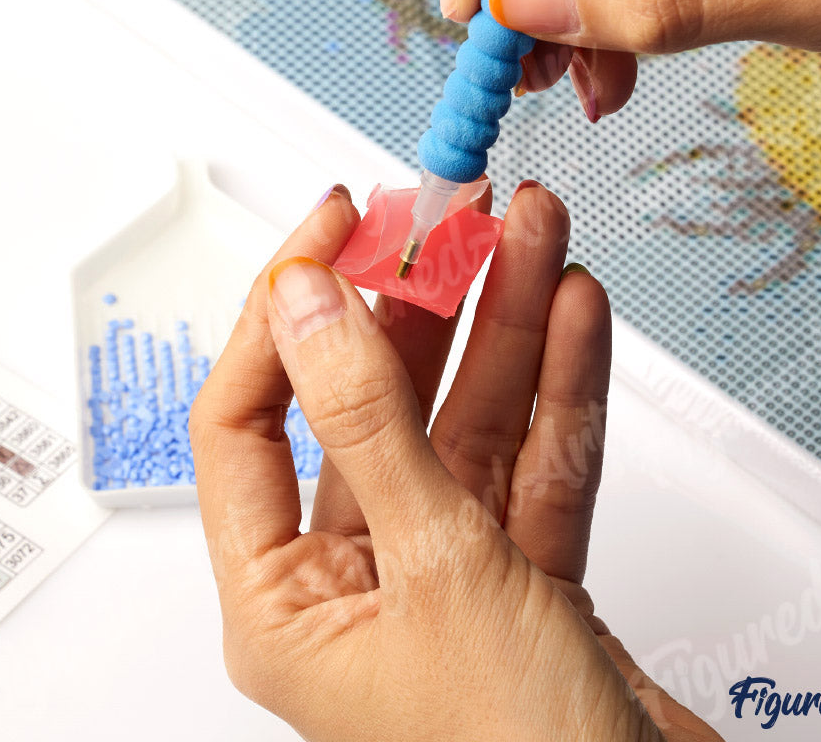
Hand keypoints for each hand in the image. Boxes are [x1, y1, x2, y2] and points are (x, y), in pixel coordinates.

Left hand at [190, 182, 722, 740]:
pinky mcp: (527, 571)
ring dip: (504, 326)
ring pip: (468, 420)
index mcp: (286, 599)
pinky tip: (572, 314)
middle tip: (449, 220)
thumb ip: (369, 426)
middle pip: (374, 404)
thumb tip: (306, 305)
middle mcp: (360, 578)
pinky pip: (536, 459)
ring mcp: (449, 570)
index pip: (247, 420)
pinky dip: (559, 388)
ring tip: (531, 238)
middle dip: (420, 304)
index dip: (282, 311)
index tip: (332, 227)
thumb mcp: (434, 572)